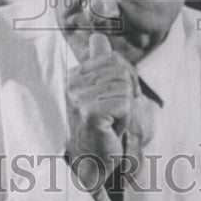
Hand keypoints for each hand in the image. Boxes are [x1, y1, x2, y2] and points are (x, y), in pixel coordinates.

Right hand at [66, 32, 135, 193]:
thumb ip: (100, 64)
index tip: (116, 98)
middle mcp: (73, 83)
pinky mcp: (89, 112)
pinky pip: (125, 104)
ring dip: (125, 109)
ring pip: (125, 87)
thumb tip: (98, 37)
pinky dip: (125, 119)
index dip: (124, 76)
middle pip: (121, 70)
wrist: (91, 164)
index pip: (112, 57)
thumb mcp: (101, 91)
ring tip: (111, 122)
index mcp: (75, 75)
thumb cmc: (101, 128)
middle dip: (127, 93)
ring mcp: (78, 97)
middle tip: (114, 114)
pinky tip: (111, 130)